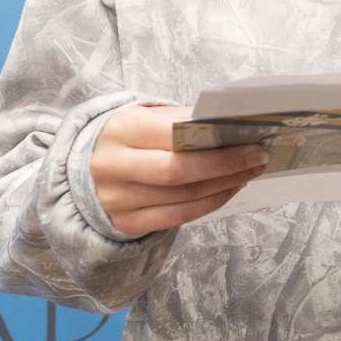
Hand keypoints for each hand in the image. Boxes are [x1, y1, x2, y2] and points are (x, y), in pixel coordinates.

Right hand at [89, 104, 267, 237]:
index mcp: (121, 130)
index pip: (174, 136)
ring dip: (223, 185)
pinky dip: (209, 204)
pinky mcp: (125, 223)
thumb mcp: (145, 117)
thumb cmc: (128, 136)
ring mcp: (117, 198)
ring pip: (182, 196)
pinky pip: (177, 217)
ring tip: (248, 172)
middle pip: (179, 171)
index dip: (216, 141)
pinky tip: (227, 190)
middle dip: (226, 165)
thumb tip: (230, 127)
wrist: (82, 167)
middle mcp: (114, 166)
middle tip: (258, 158)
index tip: (251, 139)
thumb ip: (181, 120)